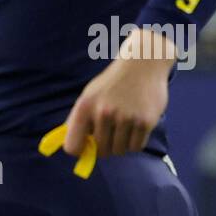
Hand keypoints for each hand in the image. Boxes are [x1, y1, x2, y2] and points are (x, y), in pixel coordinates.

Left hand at [61, 27, 175, 158]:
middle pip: (100, 151)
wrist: (142, 64)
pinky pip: (136, 147)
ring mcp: (125, 118)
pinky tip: (135, 125)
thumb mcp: (90, 95)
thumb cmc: (113, 83)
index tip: (87, 148)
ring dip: (121, 144)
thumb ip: (78, 120)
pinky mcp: (145, 122)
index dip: (79, 151)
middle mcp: (103, 112)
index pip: (73, 146)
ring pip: (119, 151)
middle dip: (105, 147)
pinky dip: (135, 142)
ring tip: (124, 126)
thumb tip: (71, 148)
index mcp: (85, 106)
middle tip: (110, 134)